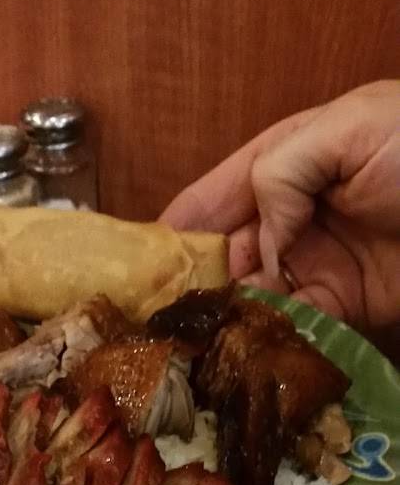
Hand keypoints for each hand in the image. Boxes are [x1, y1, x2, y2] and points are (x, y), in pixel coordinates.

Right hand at [159, 81, 399, 329]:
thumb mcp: (349, 128)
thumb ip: (282, 170)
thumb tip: (255, 240)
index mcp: (283, 163)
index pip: (212, 201)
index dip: (172, 235)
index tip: (135, 271)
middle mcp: (290, 218)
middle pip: (222, 261)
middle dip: (192, 291)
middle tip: (157, 325)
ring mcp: (314, 267)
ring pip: (249, 301)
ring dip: (224, 324)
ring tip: (192, 348)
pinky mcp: (341, 309)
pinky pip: (290, 330)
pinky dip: (265, 345)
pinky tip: (240, 357)